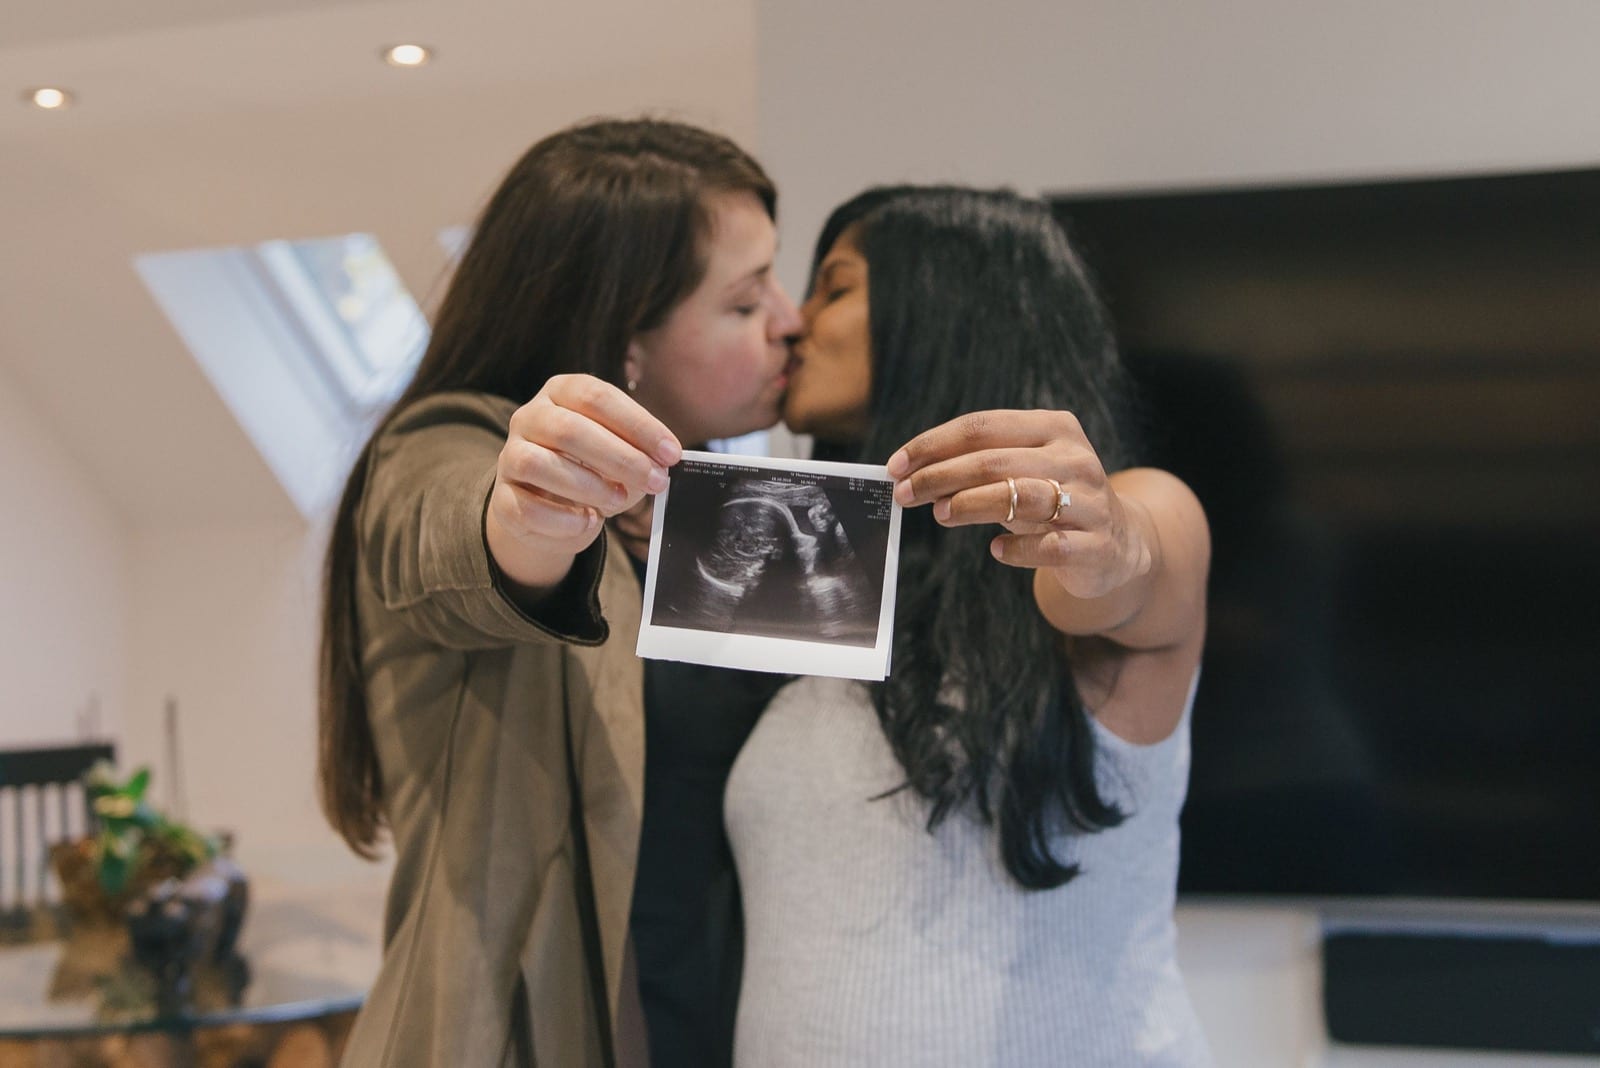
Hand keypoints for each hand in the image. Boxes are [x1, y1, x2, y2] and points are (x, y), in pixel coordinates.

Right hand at [487, 374, 681, 589]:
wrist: (549, 510)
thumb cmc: (592, 471)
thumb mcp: (620, 455)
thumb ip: (640, 454)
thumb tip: (662, 465)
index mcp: (561, 393)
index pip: (597, 396)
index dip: (638, 424)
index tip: (671, 453)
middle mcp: (530, 417)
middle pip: (569, 429)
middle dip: (620, 458)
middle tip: (655, 481)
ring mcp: (510, 456)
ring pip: (539, 464)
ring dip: (588, 486)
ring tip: (620, 500)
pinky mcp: (502, 498)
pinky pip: (525, 508)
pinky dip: (562, 519)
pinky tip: (588, 521)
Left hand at [886, 409, 1150, 601]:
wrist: (1117, 543)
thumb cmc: (1051, 500)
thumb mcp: (1019, 473)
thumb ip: (975, 470)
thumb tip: (915, 478)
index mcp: (1054, 428)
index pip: (983, 427)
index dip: (933, 444)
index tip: (896, 465)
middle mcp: (1075, 458)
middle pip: (994, 460)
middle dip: (940, 476)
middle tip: (904, 494)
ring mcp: (1090, 501)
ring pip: (1022, 496)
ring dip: (971, 504)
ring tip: (940, 514)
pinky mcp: (1096, 544)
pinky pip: (1050, 545)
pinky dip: (1017, 547)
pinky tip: (996, 550)